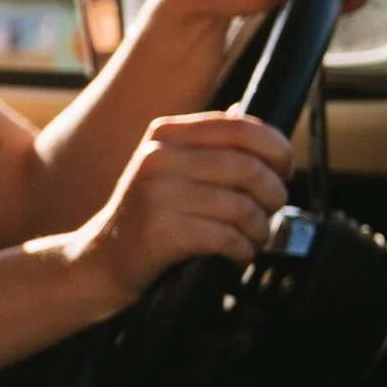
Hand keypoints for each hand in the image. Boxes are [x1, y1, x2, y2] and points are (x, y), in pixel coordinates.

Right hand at [63, 110, 291, 312]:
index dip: (276, 149)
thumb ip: (207, 147)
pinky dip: (242, 249)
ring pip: (242, 205)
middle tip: (271, 211)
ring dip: (259, 229)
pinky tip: (237, 254)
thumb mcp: (168, 169)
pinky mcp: (163, 231)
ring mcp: (158, 194)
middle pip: (248, 167)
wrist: (101, 259)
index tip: (285, 170)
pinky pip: (226, 237)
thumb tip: (258, 129)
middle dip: (274, 194)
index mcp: (166, 134)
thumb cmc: (146, 216)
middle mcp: (159, 158)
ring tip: (253, 239)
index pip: (240, 127)